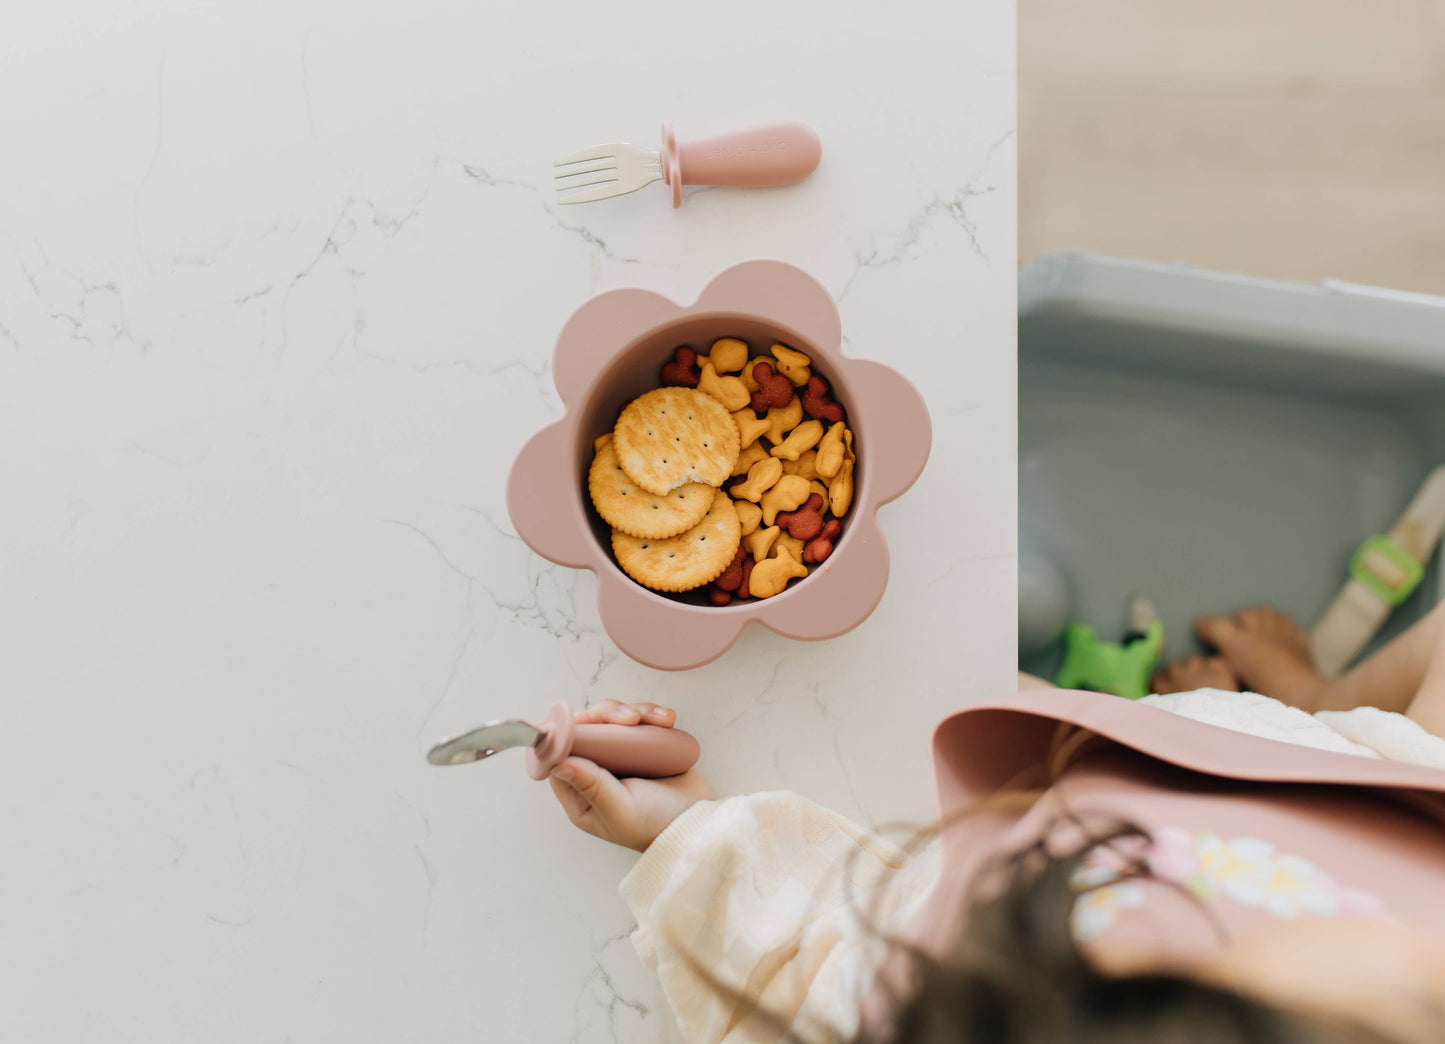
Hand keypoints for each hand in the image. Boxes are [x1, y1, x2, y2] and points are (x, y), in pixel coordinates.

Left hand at [548, 700, 712, 851]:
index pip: (561, 755)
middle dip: (606, 715)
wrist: (696, 822)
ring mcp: (621, 756)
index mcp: (582, 794)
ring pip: (614, 718)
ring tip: (654, 720)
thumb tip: (558, 764)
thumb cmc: (655, 826)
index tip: (584, 723)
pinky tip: (665, 719)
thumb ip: (591, 786)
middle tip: (629, 720)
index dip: (568, 733)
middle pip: (589, 728)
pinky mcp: (644, 745)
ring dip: (633, 710)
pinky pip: (640, 719)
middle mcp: (597, 772)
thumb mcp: (619, 810)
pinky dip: (652, 713)